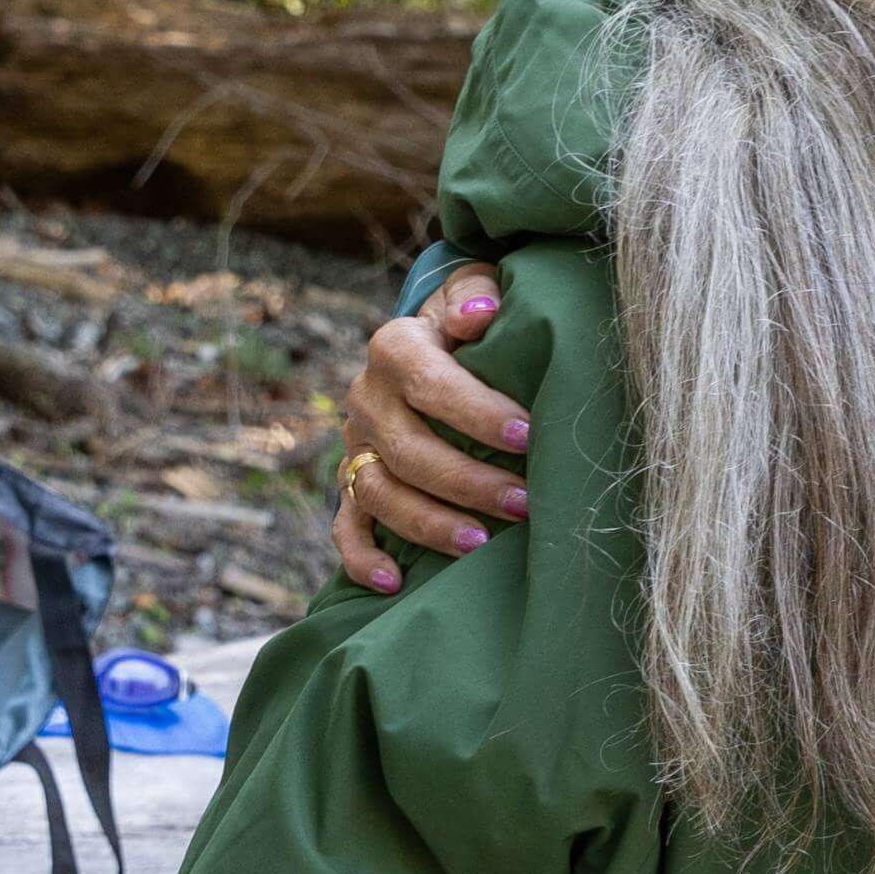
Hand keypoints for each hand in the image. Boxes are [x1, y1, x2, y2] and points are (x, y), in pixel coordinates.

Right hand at [330, 262, 532, 587]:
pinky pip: (346, 525)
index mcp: (396, 349)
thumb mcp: (474, 290)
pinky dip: (363, 557)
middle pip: (408, 450)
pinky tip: (394, 583)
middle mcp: (366, 399)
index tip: (528, 435)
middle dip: (468, 481)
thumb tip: (478, 315)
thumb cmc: (470, 320)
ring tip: (481, 544)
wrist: (430, 340)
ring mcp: (355, 444)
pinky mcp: (351, 480)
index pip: (432, 384)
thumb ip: (476, 294)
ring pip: (378, 492)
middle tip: (526, 503)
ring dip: (427, 523)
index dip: (478, 413)